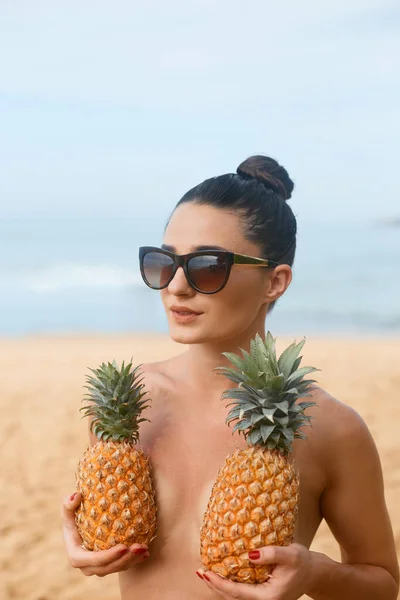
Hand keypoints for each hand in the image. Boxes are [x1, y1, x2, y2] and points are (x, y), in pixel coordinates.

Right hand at [61, 491, 149, 576]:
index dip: (108, 556)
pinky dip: (134, 561)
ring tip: (145, 548)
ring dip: (132, 560)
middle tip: (140, 547)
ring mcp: (99, 568)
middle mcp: (87, 567)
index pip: (93, 560)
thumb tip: (76, 496)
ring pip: (117, 568)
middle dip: (125, 560)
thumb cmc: (74, 518)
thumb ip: (68, 505)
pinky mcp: (109, 566)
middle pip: (108, 567)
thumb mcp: (69, 512)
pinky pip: (122, 566)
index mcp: (76, 556)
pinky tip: (146, 553)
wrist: (81, 527)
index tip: (123, 546)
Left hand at [197, 543, 313, 599]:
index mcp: (269, 596)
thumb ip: (271, 554)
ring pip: (236, 595)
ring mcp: (263, 598)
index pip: (237, 592)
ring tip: (206, 573)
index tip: (206, 573)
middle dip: (215, 586)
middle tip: (200, 572)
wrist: (315, 573)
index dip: (220, 583)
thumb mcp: (290, 554)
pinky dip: (230, 583)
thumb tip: (249, 554)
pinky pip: (242, 591)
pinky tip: (223, 573)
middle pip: (233, 597)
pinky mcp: (263, 593)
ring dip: (220, 586)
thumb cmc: (303, 563)